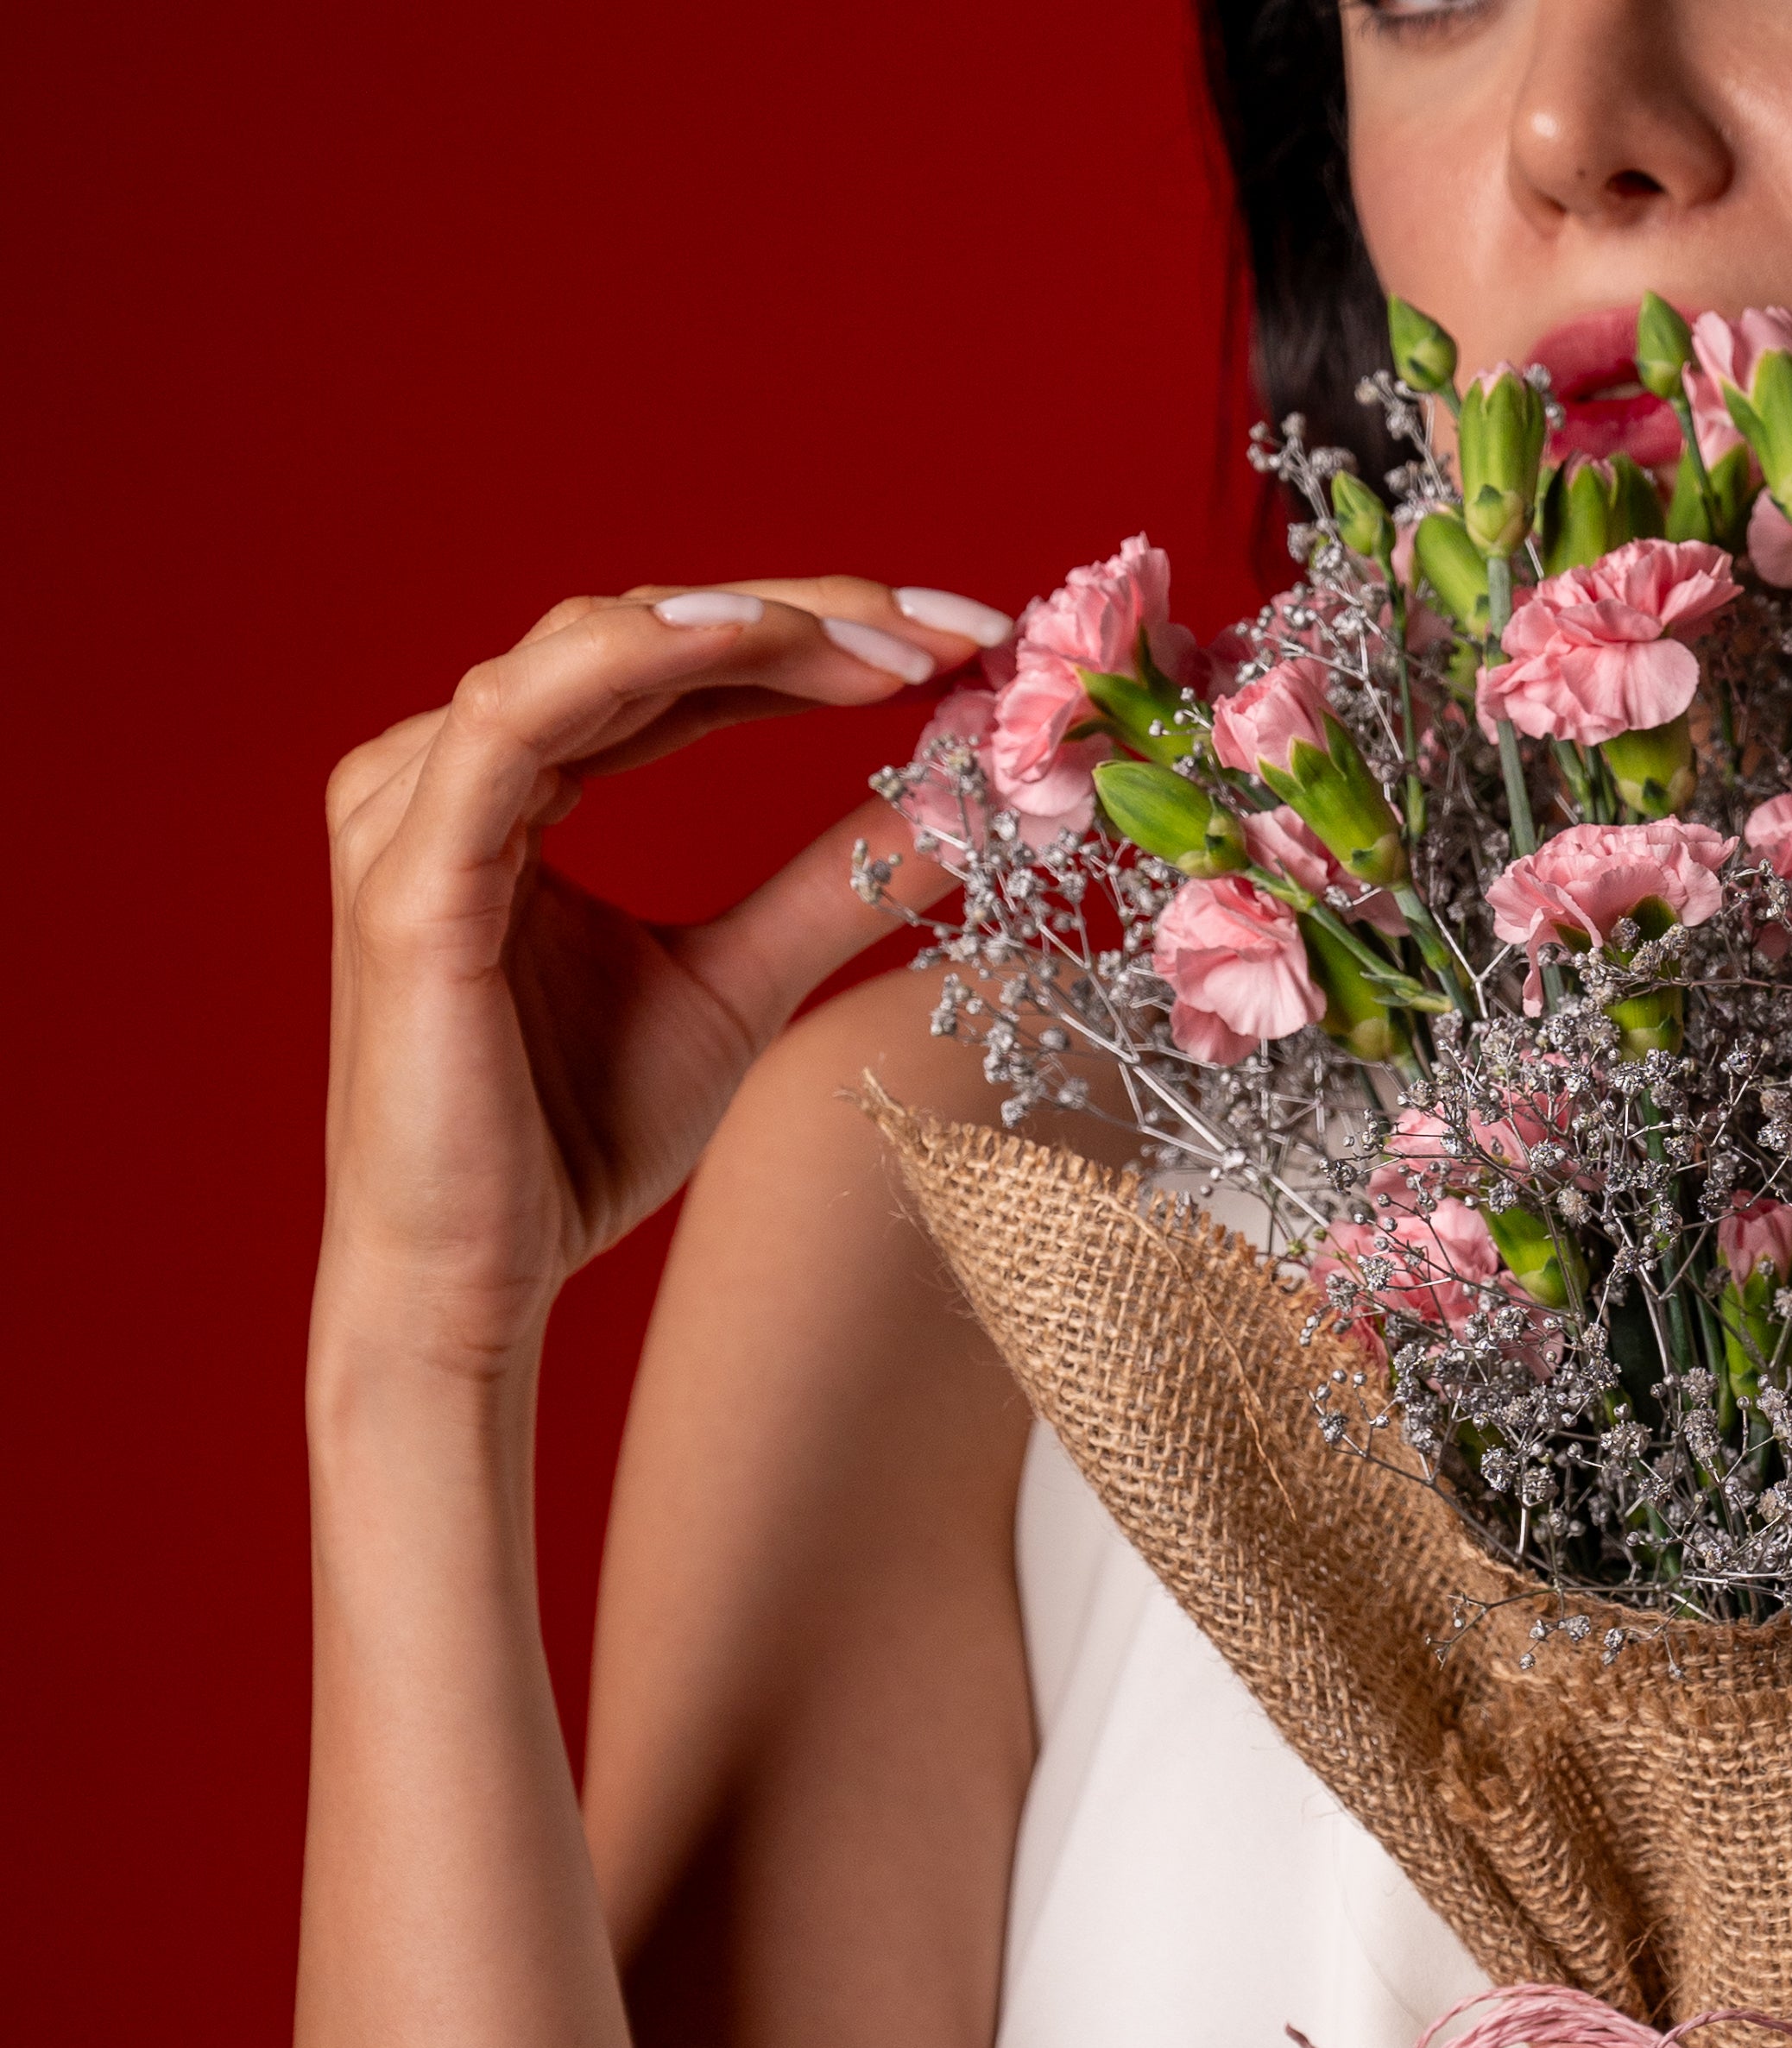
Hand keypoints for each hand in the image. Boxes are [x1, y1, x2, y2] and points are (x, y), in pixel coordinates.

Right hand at [318, 575, 1012, 1374]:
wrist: (472, 1277)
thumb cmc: (574, 1138)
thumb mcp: (744, 986)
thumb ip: (837, 884)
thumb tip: (971, 809)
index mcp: (517, 779)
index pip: (686, 665)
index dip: (827, 637)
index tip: (973, 643)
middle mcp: (448, 764)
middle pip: (652, 630)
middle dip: (820, 617)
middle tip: (968, 629)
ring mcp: (413, 805)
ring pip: (593, 647)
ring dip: (755, 628)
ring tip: (898, 644)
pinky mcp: (408, 873)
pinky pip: (519, 723)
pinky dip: (637, 663)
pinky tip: (748, 638)